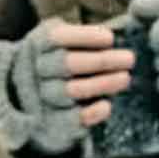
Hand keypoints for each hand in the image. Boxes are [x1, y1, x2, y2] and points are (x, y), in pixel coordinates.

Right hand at [0, 19, 136, 153]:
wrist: (29, 98)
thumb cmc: (57, 60)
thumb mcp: (60, 40)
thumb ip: (78, 36)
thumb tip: (111, 39)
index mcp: (39, 45)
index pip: (58, 37)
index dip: (86, 37)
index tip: (110, 38)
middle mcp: (37, 70)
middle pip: (68, 64)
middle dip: (102, 61)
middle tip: (129, 59)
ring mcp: (43, 96)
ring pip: (72, 90)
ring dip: (103, 84)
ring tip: (125, 78)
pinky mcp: (52, 121)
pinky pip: (72, 118)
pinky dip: (92, 112)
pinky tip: (107, 105)